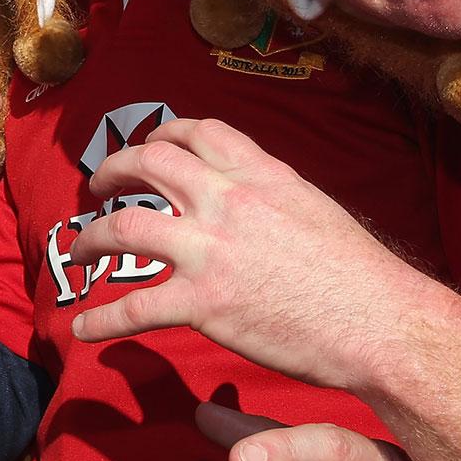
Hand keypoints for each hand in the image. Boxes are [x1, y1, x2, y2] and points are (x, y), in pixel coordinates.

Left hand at [67, 117, 439, 392]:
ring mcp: (212, 251)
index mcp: (261, 175)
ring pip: (126, 226)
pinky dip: (102, 320)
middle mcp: (228, 201)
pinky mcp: (205, 304)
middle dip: (114, 169)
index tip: (151, 144)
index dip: (165, 134)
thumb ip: (273, 195)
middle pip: (149, 164)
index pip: (199, 132)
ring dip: (92, 237)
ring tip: (79, 250)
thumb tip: (251, 197)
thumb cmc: (360, 275)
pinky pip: (135, 308)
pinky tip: (83, 329)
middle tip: (98, 186)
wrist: (381, 323)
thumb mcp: (315, 208)